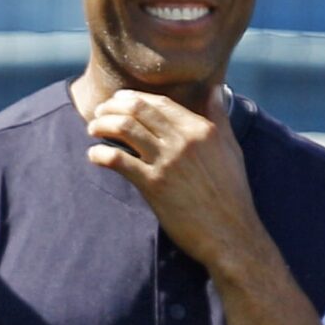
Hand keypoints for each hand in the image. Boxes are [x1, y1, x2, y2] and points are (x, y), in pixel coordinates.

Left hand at [84, 89, 261, 270]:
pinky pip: (120, 160)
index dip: (134, 98)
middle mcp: (183, 140)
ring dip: (103, 125)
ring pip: (125, 129)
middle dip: (113, 106)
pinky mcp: (154, 185)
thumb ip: (219, 118)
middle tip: (100, 111)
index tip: (120, 100)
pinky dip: (101, 154)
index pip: (159, 103)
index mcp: (200, 129)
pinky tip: (94, 156)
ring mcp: (167, 161)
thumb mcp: (231, 149)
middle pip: (138, 110)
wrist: (231, 234)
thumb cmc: (232, 194)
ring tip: (93, 129)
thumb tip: (215, 90)